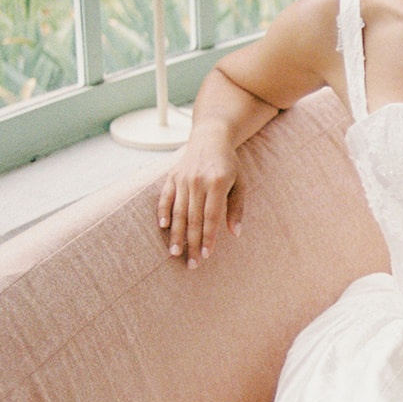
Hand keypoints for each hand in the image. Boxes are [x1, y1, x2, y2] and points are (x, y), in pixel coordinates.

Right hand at [157, 124, 243, 267]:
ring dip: (176, 234)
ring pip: (178, 212)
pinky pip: (165, 197)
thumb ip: (237, 208)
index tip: (206, 255)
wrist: (210, 137)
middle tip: (191, 264)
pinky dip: (163, 212)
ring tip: (175, 253)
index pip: (212, 217)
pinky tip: (163, 228)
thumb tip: (234, 233)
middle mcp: (198, 181)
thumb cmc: (229, 164)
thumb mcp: (240, 183)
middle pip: (194, 219)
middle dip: (192, 243)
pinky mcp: (171, 176)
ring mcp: (182, 178)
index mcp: (217, 183)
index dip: (208, 238)